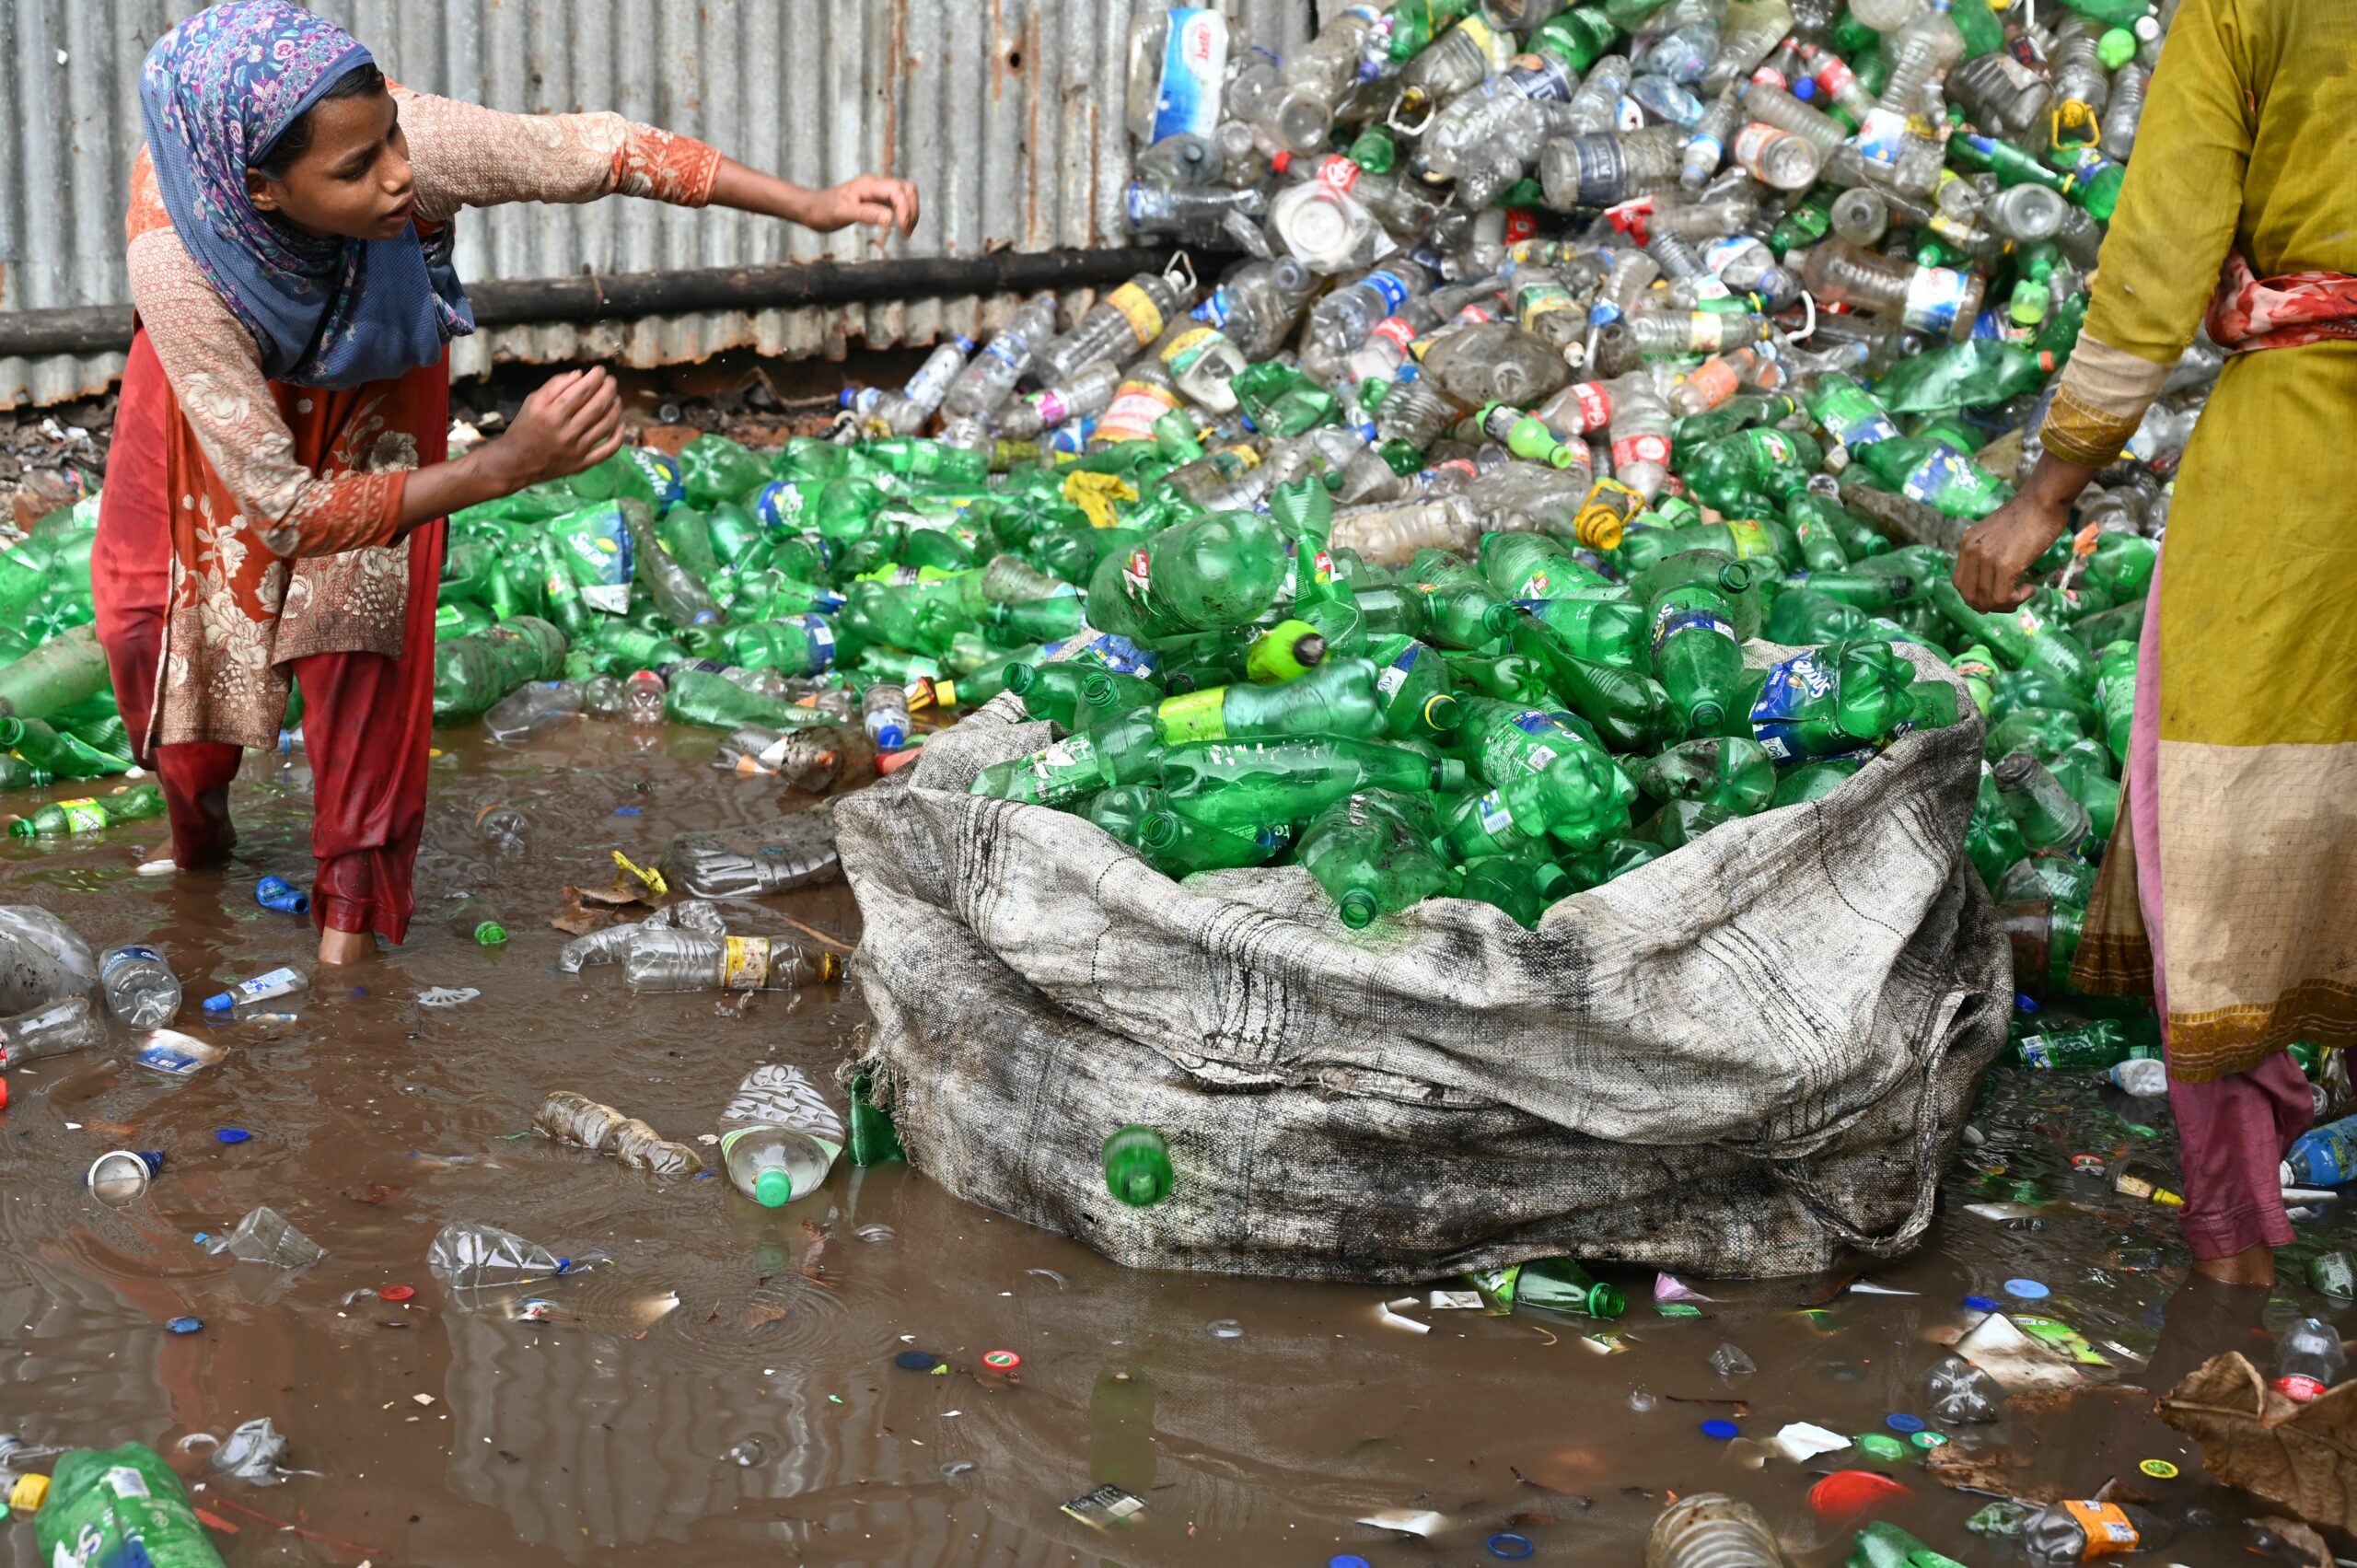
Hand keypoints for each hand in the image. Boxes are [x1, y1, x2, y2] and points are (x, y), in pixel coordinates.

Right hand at [491, 367, 624, 487]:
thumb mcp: (532, 402)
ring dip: (615, 409)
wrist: (517, 462)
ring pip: (606, 426)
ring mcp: (576, 450)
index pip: (582, 391)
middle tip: (612, 381)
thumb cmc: (525, 427)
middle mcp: (566, 432)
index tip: (601, 370)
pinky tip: (620, 424)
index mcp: (552, 414)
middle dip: (609, 390)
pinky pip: (608, 450)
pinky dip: (619, 436)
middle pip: (597, 407)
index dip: (595, 378)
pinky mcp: (582, 464)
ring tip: (616, 398)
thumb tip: (580, 375)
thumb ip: (555, 385)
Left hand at [800, 174, 919, 236]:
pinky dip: (905, 214)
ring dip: (912, 212)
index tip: (903, 229)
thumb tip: (890, 218)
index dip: (906, 209)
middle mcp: (876, 185)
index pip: (899, 191)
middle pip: (908, 189)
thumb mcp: (843, 214)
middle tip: (907, 232)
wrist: (812, 208)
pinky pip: (899, 202)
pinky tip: (900, 228)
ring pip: (906, 195)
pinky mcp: (877, 200)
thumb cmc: (824, 210)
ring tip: (906, 232)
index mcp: (869, 185)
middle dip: (913, 210)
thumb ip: (867, 214)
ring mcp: (878, 192)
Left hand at [1953, 491, 2069, 610]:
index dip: (1976, 597)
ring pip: (1986, 600)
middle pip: (1969, 595)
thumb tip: (1993, 581)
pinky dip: (2017, 600)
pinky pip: (2002, 597)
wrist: (2044, 499)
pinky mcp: (2005, 564)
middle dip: (1989, 606)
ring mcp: (1986, 558)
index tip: (1995, 597)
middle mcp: (1971, 551)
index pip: (1960, 583)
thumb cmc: (2029, 515)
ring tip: (2023, 594)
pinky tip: (2030, 589)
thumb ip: (1989, 554)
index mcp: (1967, 543)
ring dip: (2006, 604)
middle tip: (2010, 602)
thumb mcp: (1996, 534)